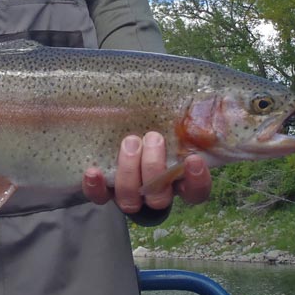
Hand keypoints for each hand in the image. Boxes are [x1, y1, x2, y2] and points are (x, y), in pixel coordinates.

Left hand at [82, 132, 210, 213]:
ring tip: (131, 141)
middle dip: (154, 167)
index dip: (197, 180)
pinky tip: (94, 171)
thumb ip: (181, 121)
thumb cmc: (153, 130)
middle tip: (153, 137)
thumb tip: (201, 95)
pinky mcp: (106, 193)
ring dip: (130, 171)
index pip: (196, 191)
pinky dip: (97, 186)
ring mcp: (130, 196)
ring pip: (130, 199)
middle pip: (159, 198)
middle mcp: (155, 194)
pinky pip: (100, 197)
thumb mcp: (171, 127)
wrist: (124, 138)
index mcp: (178, 182)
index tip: (193, 159)